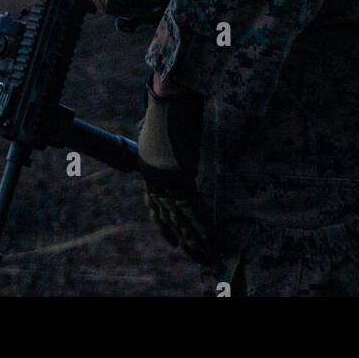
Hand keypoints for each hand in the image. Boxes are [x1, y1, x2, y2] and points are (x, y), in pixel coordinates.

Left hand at [138, 84, 216, 264]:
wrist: (168, 101)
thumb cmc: (164, 109)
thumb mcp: (155, 127)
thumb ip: (157, 136)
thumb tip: (156, 130)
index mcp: (148, 169)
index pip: (154, 204)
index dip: (163, 223)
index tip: (170, 239)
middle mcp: (154, 179)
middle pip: (167, 216)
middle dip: (181, 237)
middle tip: (191, 253)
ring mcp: (167, 181)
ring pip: (181, 219)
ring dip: (194, 239)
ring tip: (204, 255)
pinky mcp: (181, 179)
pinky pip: (192, 209)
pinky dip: (202, 226)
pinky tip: (210, 240)